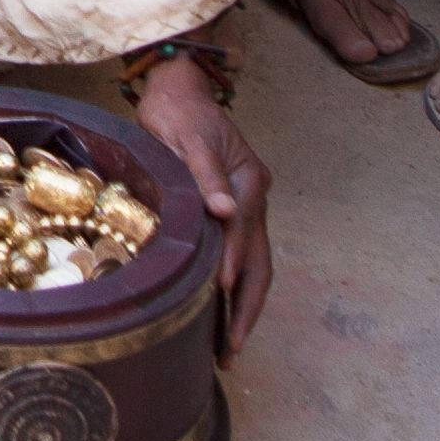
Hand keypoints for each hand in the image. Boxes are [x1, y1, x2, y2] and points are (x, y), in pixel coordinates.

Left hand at [139, 54, 270, 348]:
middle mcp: (254, 197)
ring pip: (257, 267)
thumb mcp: (186, 136)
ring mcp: (248, 208)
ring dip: (246, 307)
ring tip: (229, 348)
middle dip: (249, 307)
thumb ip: (205, 174)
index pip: (244, 229)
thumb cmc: (178, 112)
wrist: (179, 92)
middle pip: (261, 261)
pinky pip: (242, 259)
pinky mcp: (234, 215)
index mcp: (248, 179)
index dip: (235, 261)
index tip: (225, 292)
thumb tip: (225, 212)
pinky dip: (237, 291)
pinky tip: (222, 317)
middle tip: (232, 348)